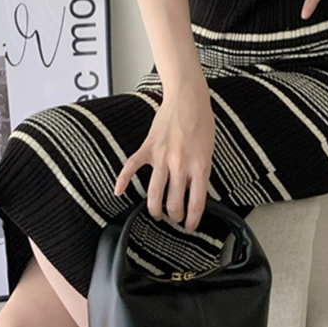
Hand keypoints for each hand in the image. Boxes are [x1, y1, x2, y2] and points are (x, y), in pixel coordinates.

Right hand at [113, 77, 214, 233]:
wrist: (188, 98)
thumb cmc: (202, 121)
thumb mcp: (209, 149)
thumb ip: (201, 170)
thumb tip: (194, 191)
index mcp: (199, 166)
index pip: (196, 203)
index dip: (192, 220)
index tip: (190, 227)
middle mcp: (180, 165)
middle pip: (174, 203)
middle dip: (174, 216)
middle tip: (175, 218)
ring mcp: (162, 157)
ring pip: (154, 193)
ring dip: (154, 209)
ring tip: (156, 213)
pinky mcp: (148, 147)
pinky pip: (132, 167)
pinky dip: (122, 180)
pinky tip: (118, 192)